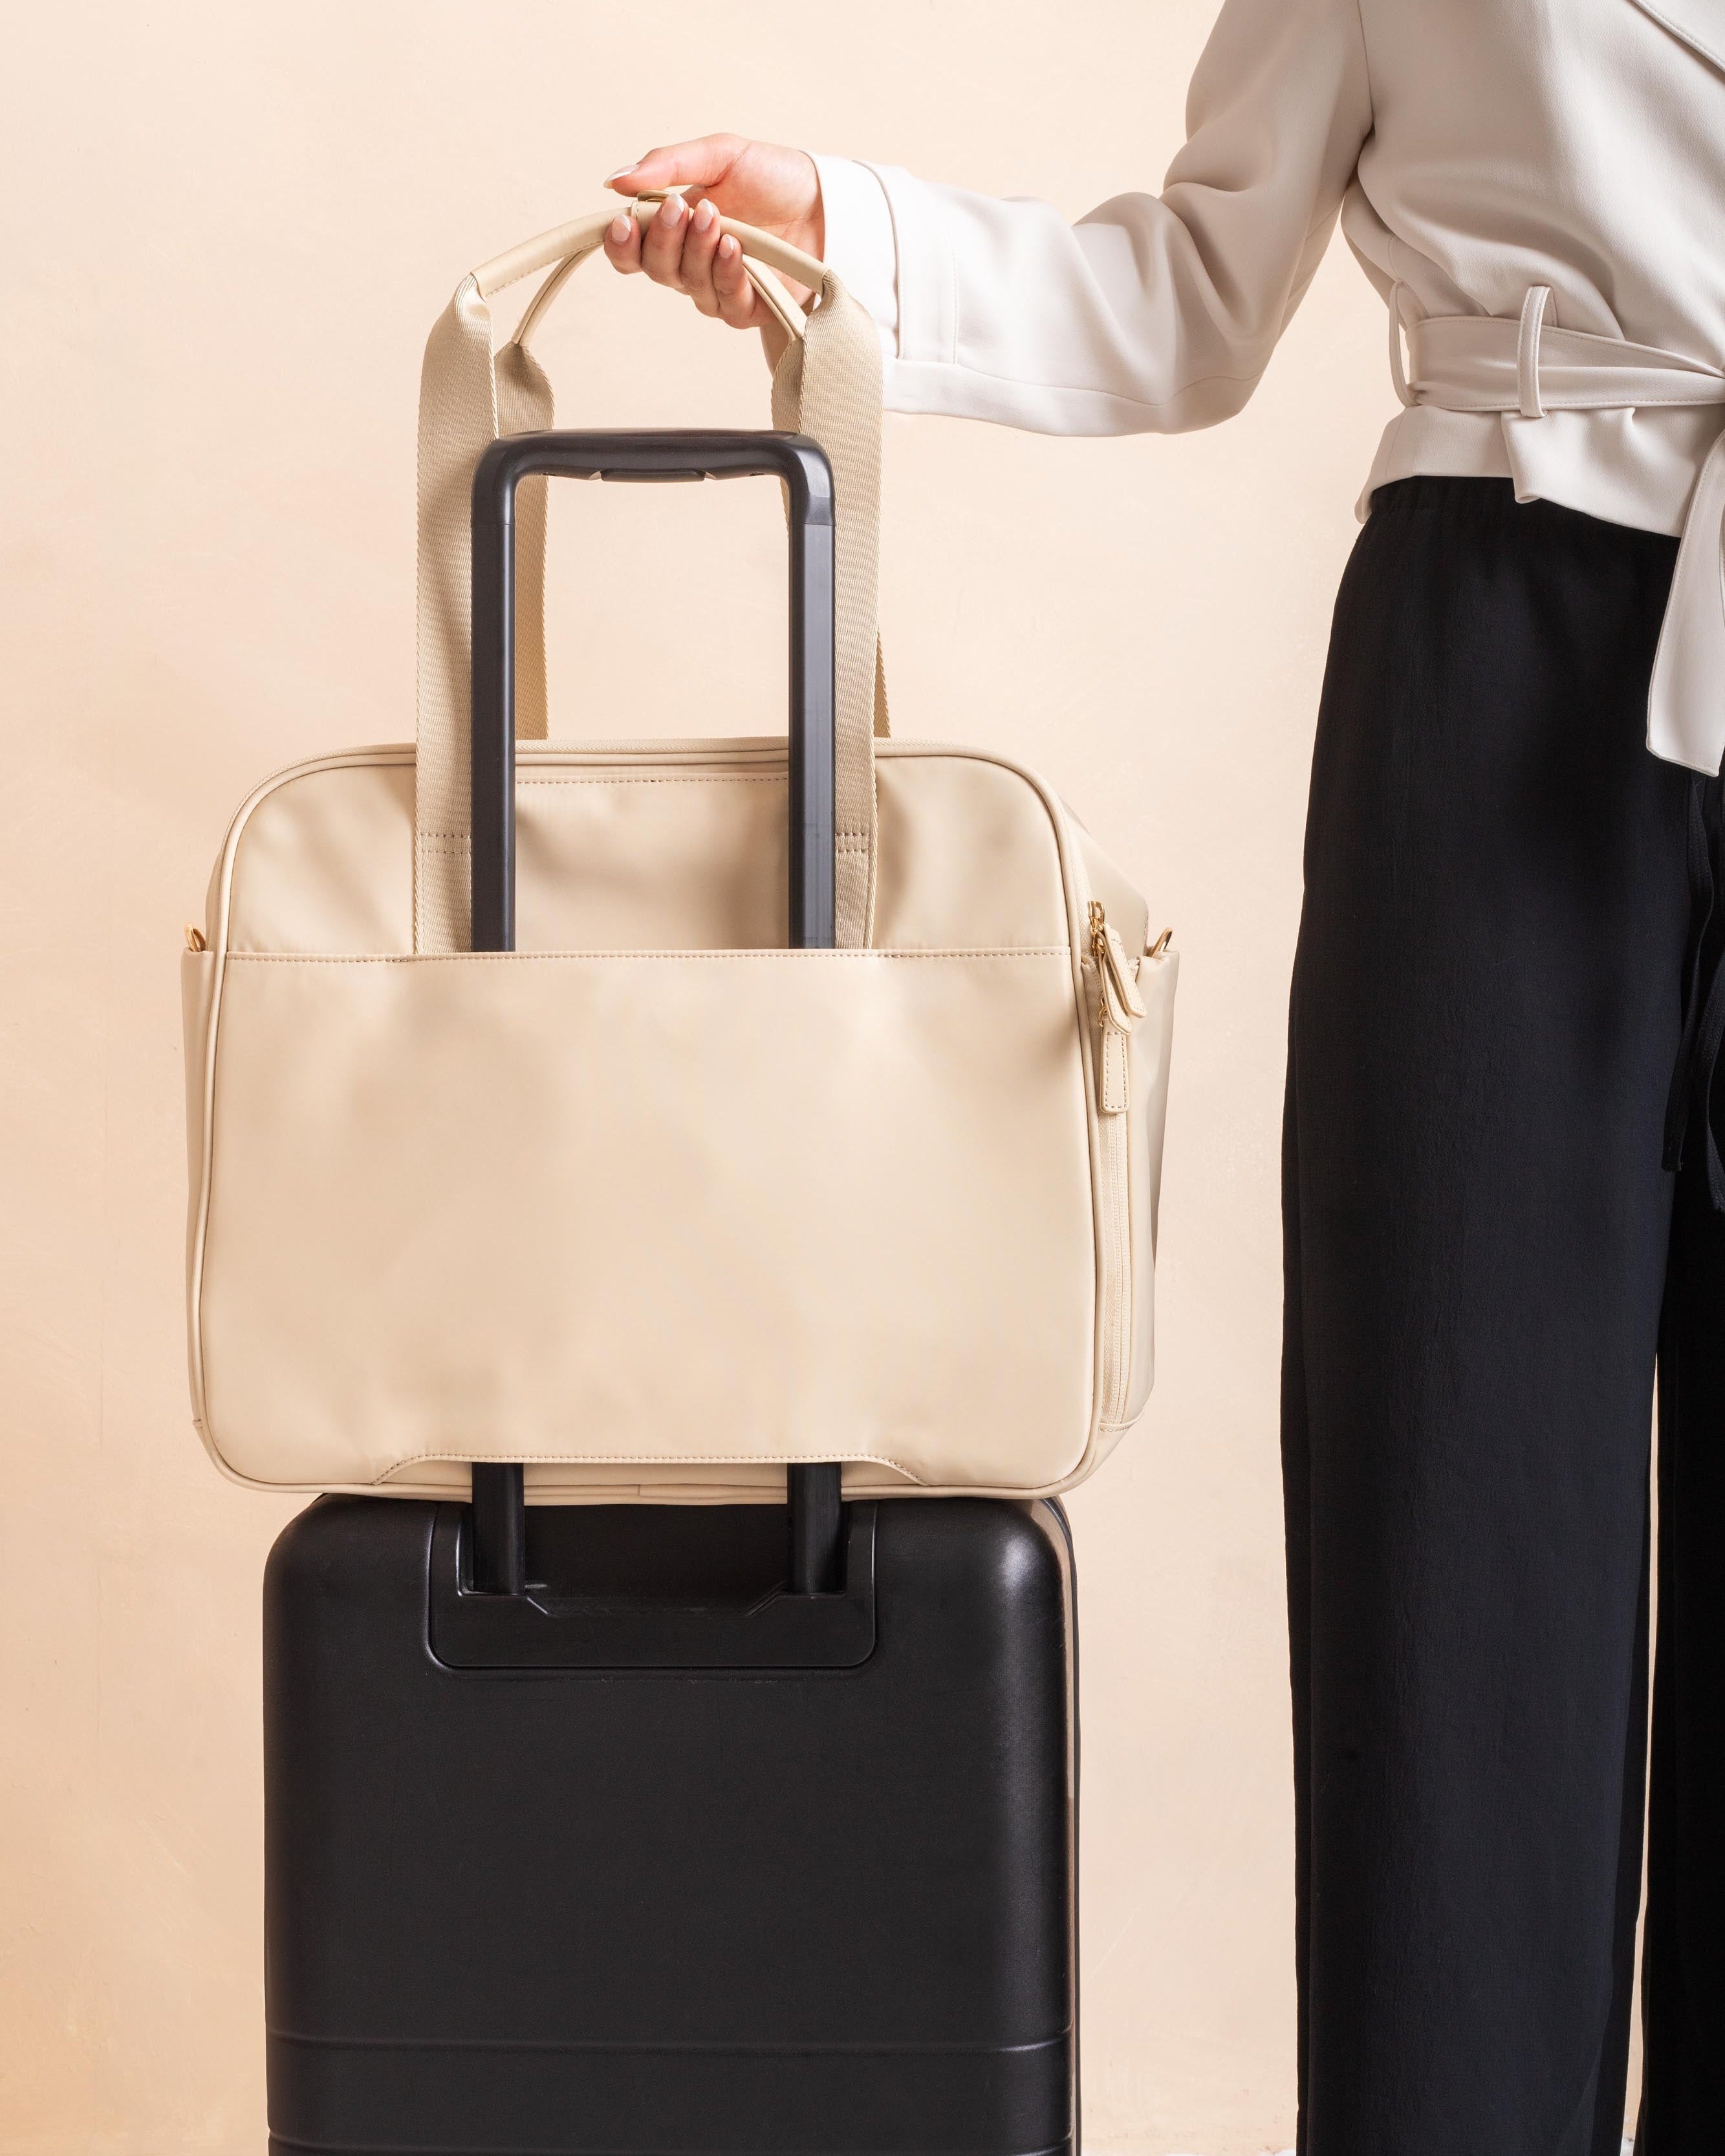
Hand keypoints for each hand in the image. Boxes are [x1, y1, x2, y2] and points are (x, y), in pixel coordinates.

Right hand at [601, 136, 823, 337]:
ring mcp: (719, 288)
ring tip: (715, 217)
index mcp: (675, 230)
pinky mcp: (749, 308)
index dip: (621, 245)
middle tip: (679, 209)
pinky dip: (727, 274)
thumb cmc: (772, 177)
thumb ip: (667, 165)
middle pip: (656, 269)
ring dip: (697, 250)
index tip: (622, 222)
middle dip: (663, 239)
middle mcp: (691, 264)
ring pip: (688, 284)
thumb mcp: (720, 155)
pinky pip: (726, 302)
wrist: (825, 199)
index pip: (632, 252)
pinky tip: (734, 248)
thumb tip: (615, 179)